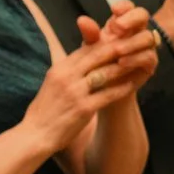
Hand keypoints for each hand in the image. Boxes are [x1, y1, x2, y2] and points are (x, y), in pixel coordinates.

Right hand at [21, 19, 141, 152]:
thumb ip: (67, 72)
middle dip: (117, 48)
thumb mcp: (51, 84)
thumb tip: (80, 61)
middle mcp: (67, 77)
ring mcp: (76, 92)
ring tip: (138, 62)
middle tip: (134, 43)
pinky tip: (133, 84)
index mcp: (59, 69)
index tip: (119, 38)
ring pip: (105, 73)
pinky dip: (122, 88)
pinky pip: (108, 94)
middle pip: (97, 55)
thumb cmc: (44, 111)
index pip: (85, 49)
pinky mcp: (84, 108)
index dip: (104, 43)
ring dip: (124, 67)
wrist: (35, 135)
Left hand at [95, 2, 160, 94]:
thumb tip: (82, 20)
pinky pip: (148, 57)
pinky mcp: (149, 64)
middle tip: (117, 27)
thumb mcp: (91, 47)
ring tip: (117, 50)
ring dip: (132, 42)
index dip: (125, 6)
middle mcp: (137, 32)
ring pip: (148, 37)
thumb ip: (89, 34)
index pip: (129, 7)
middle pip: (143, 16)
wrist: (103, 88)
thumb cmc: (97, 63)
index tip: (114, 10)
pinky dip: (135, 59)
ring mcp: (146, 47)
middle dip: (131, 19)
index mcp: (123, 23)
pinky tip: (122, 62)